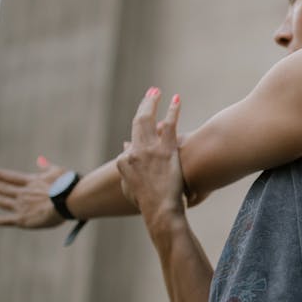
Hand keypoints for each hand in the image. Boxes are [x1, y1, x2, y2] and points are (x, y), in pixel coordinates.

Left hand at [0, 156, 65, 227]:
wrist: (70, 201)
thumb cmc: (68, 185)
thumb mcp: (58, 171)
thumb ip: (47, 166)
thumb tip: (39, 158)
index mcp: (32, 182)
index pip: (10, 177)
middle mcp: (23, 193)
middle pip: (2, 187)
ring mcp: (21, 206)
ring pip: (1, 201)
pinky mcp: (22, 219)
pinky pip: (4, 221)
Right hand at [116, 88, 185, 228]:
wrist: (160, 211)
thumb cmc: (148, 205)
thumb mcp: (131, 189)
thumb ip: (127, 171)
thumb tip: (125, 148)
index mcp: (124, 162)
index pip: (132, 143)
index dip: (141, 135)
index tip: (151, 128)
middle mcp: (134, 152)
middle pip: (137, 122)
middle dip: (143, 105)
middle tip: (150, 93)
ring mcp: (150, 149)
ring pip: (148, 119)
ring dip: (152, 101)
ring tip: (156, 90)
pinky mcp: (166, 149)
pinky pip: (169, 124)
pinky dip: (172, 110)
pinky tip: (177, 99)